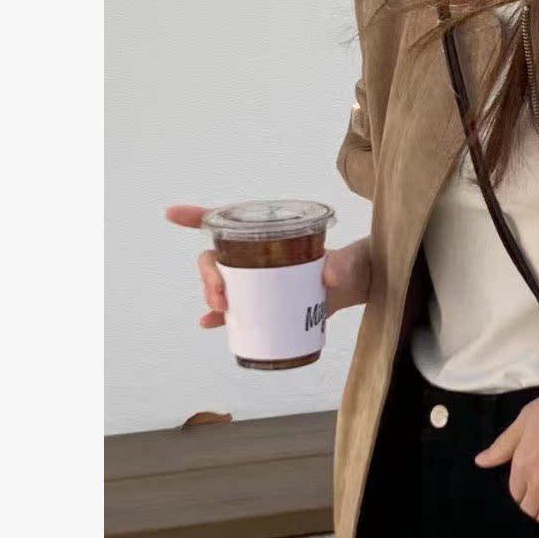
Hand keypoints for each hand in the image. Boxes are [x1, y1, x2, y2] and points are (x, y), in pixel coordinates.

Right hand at [164, 205, 370, 327]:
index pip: (233, 222)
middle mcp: (263, 256)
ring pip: (225, 284)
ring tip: (219, 311)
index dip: (199, 216)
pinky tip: (209, 323)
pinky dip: (222, 318)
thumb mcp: (352, 261)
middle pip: (220, 259)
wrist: (366, 286)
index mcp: (275, 236)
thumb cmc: (356, 264)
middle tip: (221, 297)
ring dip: (213, 296)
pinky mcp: (272, 304)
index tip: (172, 214)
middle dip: (210, 276)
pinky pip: (241, 311)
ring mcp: (265, 280)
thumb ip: (343, 265)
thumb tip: (328, 276)